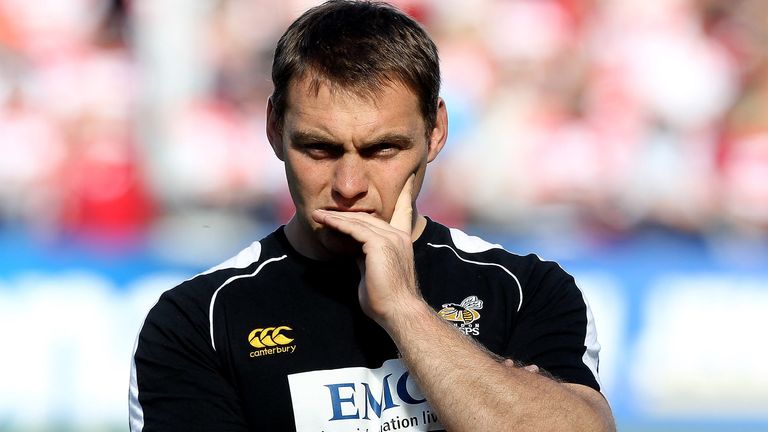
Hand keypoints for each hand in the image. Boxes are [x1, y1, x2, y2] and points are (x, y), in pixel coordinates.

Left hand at [312, 175, 419, 327]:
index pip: (403, 210)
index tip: (405, 178)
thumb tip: (354, 251)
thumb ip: (368, 256)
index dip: (403, 193)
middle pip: (369, 216)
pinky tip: (324, 221)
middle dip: (346, 212)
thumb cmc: (387, 299)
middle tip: (325, 211)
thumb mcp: (376, 270)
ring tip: (317, 214)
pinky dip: (337, 224)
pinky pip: (354, 229)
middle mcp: (398, 235)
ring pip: (359, 220)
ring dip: (336, 217)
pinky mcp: (379, 244)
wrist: (398, 311)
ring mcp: (391, 238)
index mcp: (402, 240)